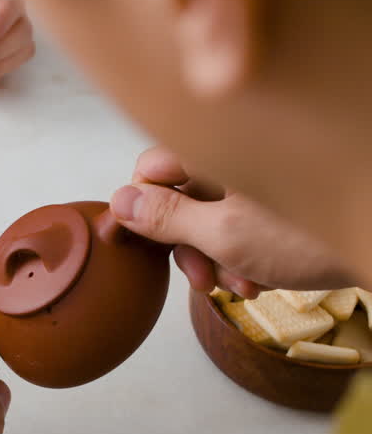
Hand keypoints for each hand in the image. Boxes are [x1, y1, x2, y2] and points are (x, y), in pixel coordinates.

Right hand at [110, 147, 357, 296]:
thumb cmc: (315, 237)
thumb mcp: (225, 235)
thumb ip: (167, 218)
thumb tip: (118, 202)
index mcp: (220, 149)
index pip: (151, 168)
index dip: (144, 210)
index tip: (148, 245)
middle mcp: (238, 155)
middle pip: (182, 196)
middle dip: (188, 244)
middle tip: (203, 278)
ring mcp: (263, 177)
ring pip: (213, 216)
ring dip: (218, 256)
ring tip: (245, 284)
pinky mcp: (284, 200)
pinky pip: (245, 223)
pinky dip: (247, 252)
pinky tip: (265, 277)